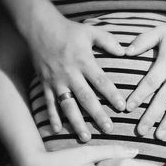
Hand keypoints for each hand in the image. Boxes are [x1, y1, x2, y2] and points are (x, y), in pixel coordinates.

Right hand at [29, 17, 125, 140]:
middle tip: (109, 129)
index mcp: (83, 61)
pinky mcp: (45, 84)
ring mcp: (56, 81)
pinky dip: (52, 117)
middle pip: (86, 98)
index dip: (112, 94)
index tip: (122, 108)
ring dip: (76, 122)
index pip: (101, 81)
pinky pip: (48, 103)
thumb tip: (125, 52)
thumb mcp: (91, 31)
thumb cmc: (69, 30)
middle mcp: (70, 74)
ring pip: (67, 105)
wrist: (39, 27)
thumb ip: (108, 41)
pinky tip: (57, 131)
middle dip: (97, 115)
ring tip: (86, 137)